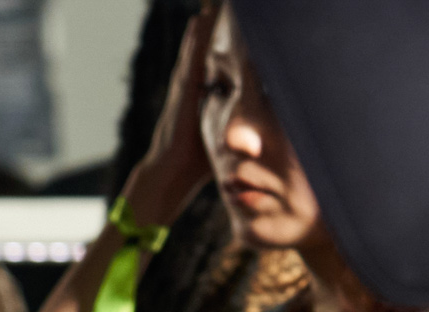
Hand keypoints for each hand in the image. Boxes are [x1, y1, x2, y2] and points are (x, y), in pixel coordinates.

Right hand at [121, 10, 215, 222]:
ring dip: (200, 30)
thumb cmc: (194, 168)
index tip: (225, 37)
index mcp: (197, 105)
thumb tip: (258, 139)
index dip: (214, 54)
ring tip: (208, 9)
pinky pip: (190, 59)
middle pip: (200, 57)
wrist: (170, 177)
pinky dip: (194, 41)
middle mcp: (188, 94)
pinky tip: (199, 23)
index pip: (209, 73)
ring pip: (193, 53)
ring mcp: (182, 91)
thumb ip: (236, 136)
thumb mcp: (221, 145)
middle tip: (216, 10)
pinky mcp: (181, 92)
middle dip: (207, 35)